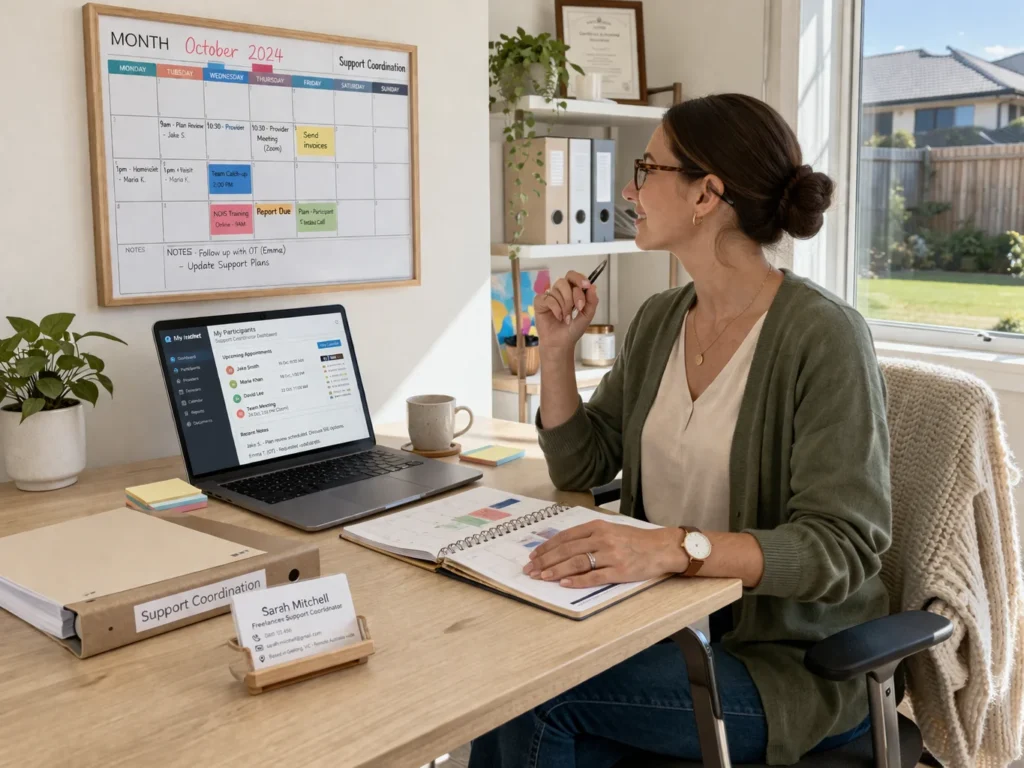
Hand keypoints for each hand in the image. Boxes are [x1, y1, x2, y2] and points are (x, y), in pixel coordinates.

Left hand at [522, 520, 687, 587]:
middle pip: (567, 550)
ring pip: (577, 562)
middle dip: (545, 560)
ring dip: (556, 570)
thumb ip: (589, 537)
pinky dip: (577, 580)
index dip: (547, 547)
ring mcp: (611, 555)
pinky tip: (564, 583)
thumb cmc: (635, 540)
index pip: (565, 537)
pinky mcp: (620, 571)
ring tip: (541, 577)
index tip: (533, 556)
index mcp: (598, 527)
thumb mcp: (611, 531)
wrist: (662, 548)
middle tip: (530, 570)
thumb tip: (562, 547)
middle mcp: (602, 539)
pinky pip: (594, 577)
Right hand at [534, 270, 598, 351]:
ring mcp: (550, 295)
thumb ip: (591, 302)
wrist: (560, 343)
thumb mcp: (586, 316)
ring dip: (566, 306)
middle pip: (566, 279)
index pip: (575, 277)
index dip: (581, 280)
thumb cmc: (572, 330)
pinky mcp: (540, 302)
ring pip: (558, 290)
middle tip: (578, 306)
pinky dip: (556, 308)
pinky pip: (549, 298)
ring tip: (566, 319)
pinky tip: (558, 317)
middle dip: (574, 292)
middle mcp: (561, 291)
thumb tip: (593, 287)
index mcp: (572, 291)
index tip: (587, 287)